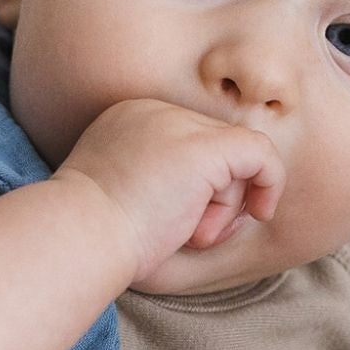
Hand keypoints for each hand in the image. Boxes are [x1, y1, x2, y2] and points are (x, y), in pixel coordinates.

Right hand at [57, 96, 284, 282]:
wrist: (80, 236)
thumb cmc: (95, 237)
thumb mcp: (120, 199)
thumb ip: (157, 183)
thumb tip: (206, 198)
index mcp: (127, 121)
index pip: (186, 145)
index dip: (198, 190)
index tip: (184, 225)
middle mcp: (152, 112)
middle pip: (212, 151)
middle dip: (215, 200)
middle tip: (192, 235)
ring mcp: (179, 125)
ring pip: (233, 159)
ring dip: (223, 208)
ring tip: (190, 232)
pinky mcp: (205, 148)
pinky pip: (262, 155)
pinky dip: (270, 184)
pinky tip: (260, 212)